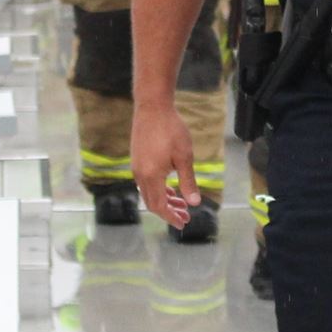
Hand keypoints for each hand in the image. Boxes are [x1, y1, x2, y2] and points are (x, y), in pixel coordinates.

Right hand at [129, 103, 199, 228]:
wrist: (152, 108)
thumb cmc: (171, 130)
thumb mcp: (184, 157)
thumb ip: (188, 181)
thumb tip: (195, 203)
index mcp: (152, 176)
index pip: (160, 206)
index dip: (171, 217)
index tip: (183, 223)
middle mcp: (140, 175)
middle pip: (152, 203)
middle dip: (169, 212)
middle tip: (186, 217)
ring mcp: (137, 168)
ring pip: (149, 193)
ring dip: (165, 201)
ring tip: (182, 205)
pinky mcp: (137, 160)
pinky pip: (146, 183)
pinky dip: (159, 190)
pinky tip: (171, 189)